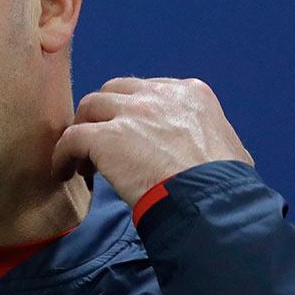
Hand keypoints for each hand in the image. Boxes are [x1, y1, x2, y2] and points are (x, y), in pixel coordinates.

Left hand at [51, 77, 253, 206]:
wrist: (211, 203)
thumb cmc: (226, 188)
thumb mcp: (231, 149)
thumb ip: (213, 139)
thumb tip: (217, 153)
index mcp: (190, 94)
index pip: (148, 91)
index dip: (132, 112)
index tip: (127, 134)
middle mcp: (159, 96)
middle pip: (114, 91)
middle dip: (103, 115)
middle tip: (99, 144)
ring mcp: (132, 113)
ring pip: (90, 107)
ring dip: (83, 130)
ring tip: (83, 160)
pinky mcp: (107, 137)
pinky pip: (71, 138)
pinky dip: (63, 154)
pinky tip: (65, 171)